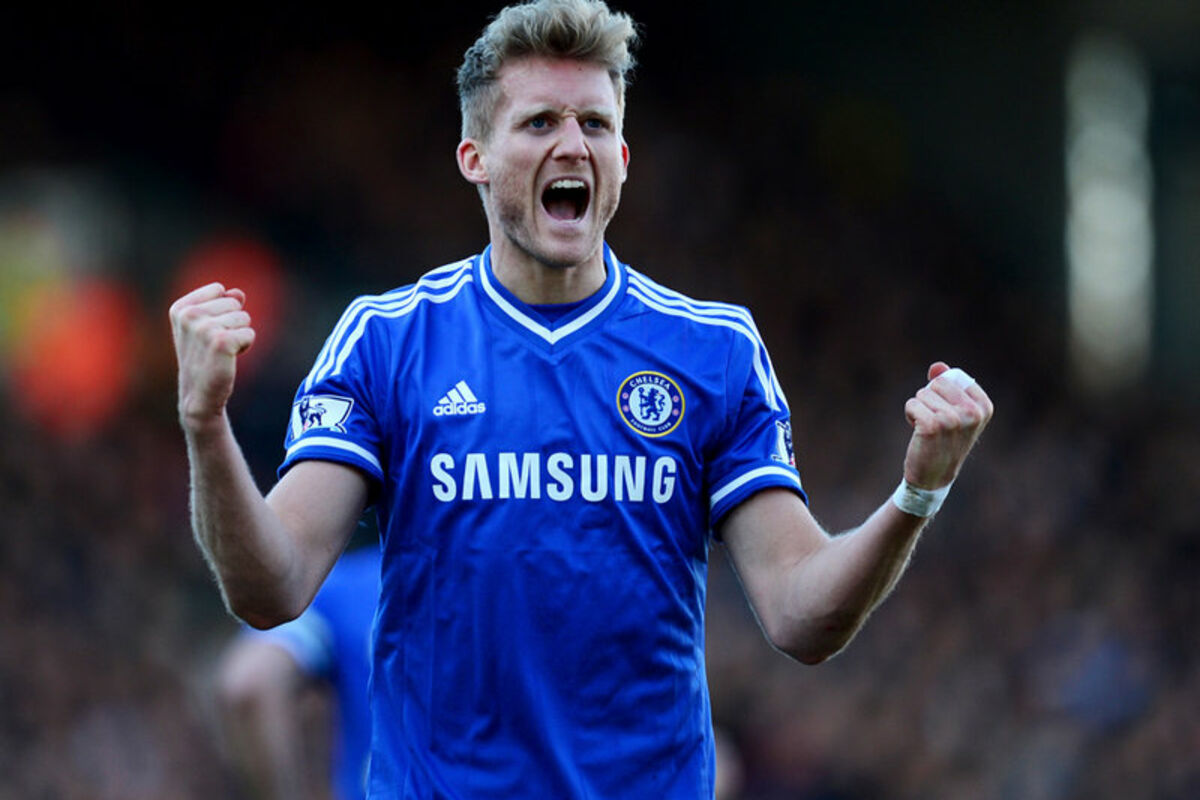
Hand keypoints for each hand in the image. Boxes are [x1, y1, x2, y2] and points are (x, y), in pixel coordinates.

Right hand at [170, 283, 255, 429]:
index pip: (220, 290)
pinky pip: (249, 333)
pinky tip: (229, 358)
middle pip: (234, 302)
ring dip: (239, 335)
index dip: (223, 310)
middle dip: (233, 322)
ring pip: (244, 318)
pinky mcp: (221, 341)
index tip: (209, 331)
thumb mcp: (207, 326)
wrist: (199, 394)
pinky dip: (245, 346)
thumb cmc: (205, 358)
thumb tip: (238, 293)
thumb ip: (222, 303)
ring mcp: (203, 328)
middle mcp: (189, 315)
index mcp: (180, 308)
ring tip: (221, 352)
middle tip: (216, 345)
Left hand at [902, 362, 992, 489]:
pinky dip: (910, 415)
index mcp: (983, 407)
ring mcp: (953, 419)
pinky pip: (912, 404)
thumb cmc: (943, 441)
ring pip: (922, 394)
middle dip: (929, 399)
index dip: (942, 394)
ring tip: (928, 429)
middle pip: (937, 384)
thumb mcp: (953, 412)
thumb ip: (947, 386)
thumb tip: (937, 366)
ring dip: (919, 409)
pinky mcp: (933, 426)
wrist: (934, 476)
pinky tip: (918, 432)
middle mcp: (972, 413)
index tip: (948, 415)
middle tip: (935, 422)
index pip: (952, 378)